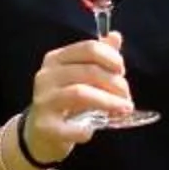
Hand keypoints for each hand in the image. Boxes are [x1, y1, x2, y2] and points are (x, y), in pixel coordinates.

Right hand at [27, 35, 130, 157]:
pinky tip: (93, 130)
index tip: (122, 71)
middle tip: (127, 97)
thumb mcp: (81, 75)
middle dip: (115, 83)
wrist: (40, 133)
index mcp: (56, 59)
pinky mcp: (45, 126)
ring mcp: (43, 101)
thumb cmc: (66, 100)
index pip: (89, 48)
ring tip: (124, 110)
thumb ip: (99, 56)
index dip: (112, 58)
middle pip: (89, 71)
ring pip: (80, 93)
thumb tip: (115, 36)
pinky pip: (73, 127)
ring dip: (108, 102)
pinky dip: (88, 130)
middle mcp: (46, 76)